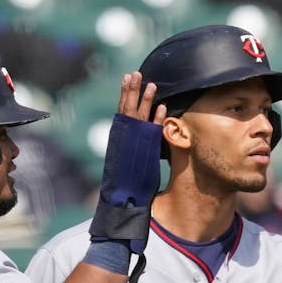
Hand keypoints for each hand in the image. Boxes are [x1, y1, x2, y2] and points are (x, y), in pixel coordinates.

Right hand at [90, 72, 165, 270]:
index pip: (122, 114)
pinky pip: (149, 133)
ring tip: (151, 82)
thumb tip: (135, 151)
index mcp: (118, 143)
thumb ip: (131, 155)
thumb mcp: (128, 169)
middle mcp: (122, 142)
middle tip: (137, 73)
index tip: (130, 82)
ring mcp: (130, 147)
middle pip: (127, 110)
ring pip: (136, 117)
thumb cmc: (123, 194)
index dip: (127, 98)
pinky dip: (156, 120)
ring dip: (144, 99)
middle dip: (132, 91)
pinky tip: (163, 107)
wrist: (119, 209)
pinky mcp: (139, 155)